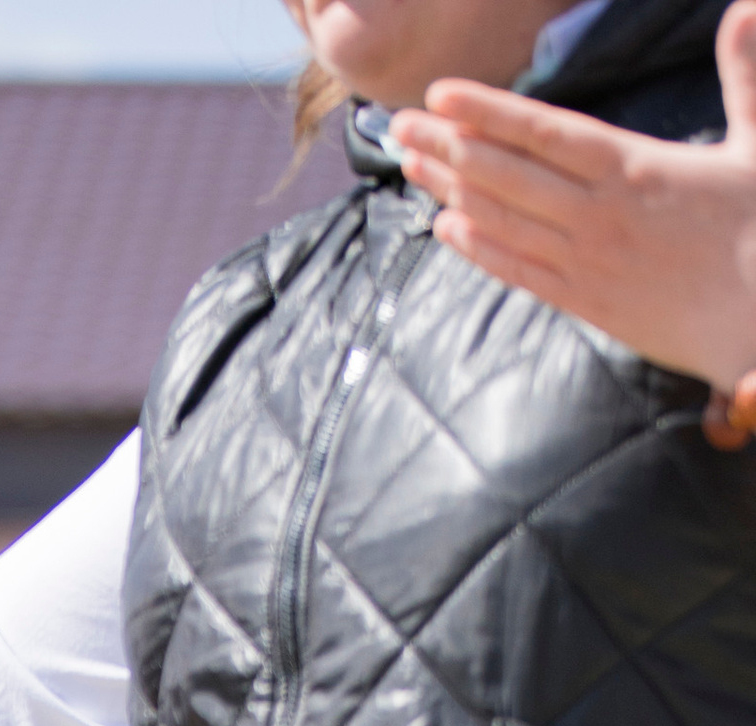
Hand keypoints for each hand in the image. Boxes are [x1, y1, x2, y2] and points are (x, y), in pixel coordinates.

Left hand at [393, 1, 755, 392]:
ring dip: (450, 190)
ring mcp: (589, 263)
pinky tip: (445, 228)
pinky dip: (479, 250)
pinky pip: (521, 272)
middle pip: (507, 174)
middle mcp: (600, 216)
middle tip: (398, 126)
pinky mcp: (589, 304)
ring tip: (410, 165)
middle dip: (448, 146)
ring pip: (504, 221)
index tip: (441, 94)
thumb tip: (747, 6)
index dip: (489, 112)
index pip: (546, 132)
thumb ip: (748, 74)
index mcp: (637, 168)